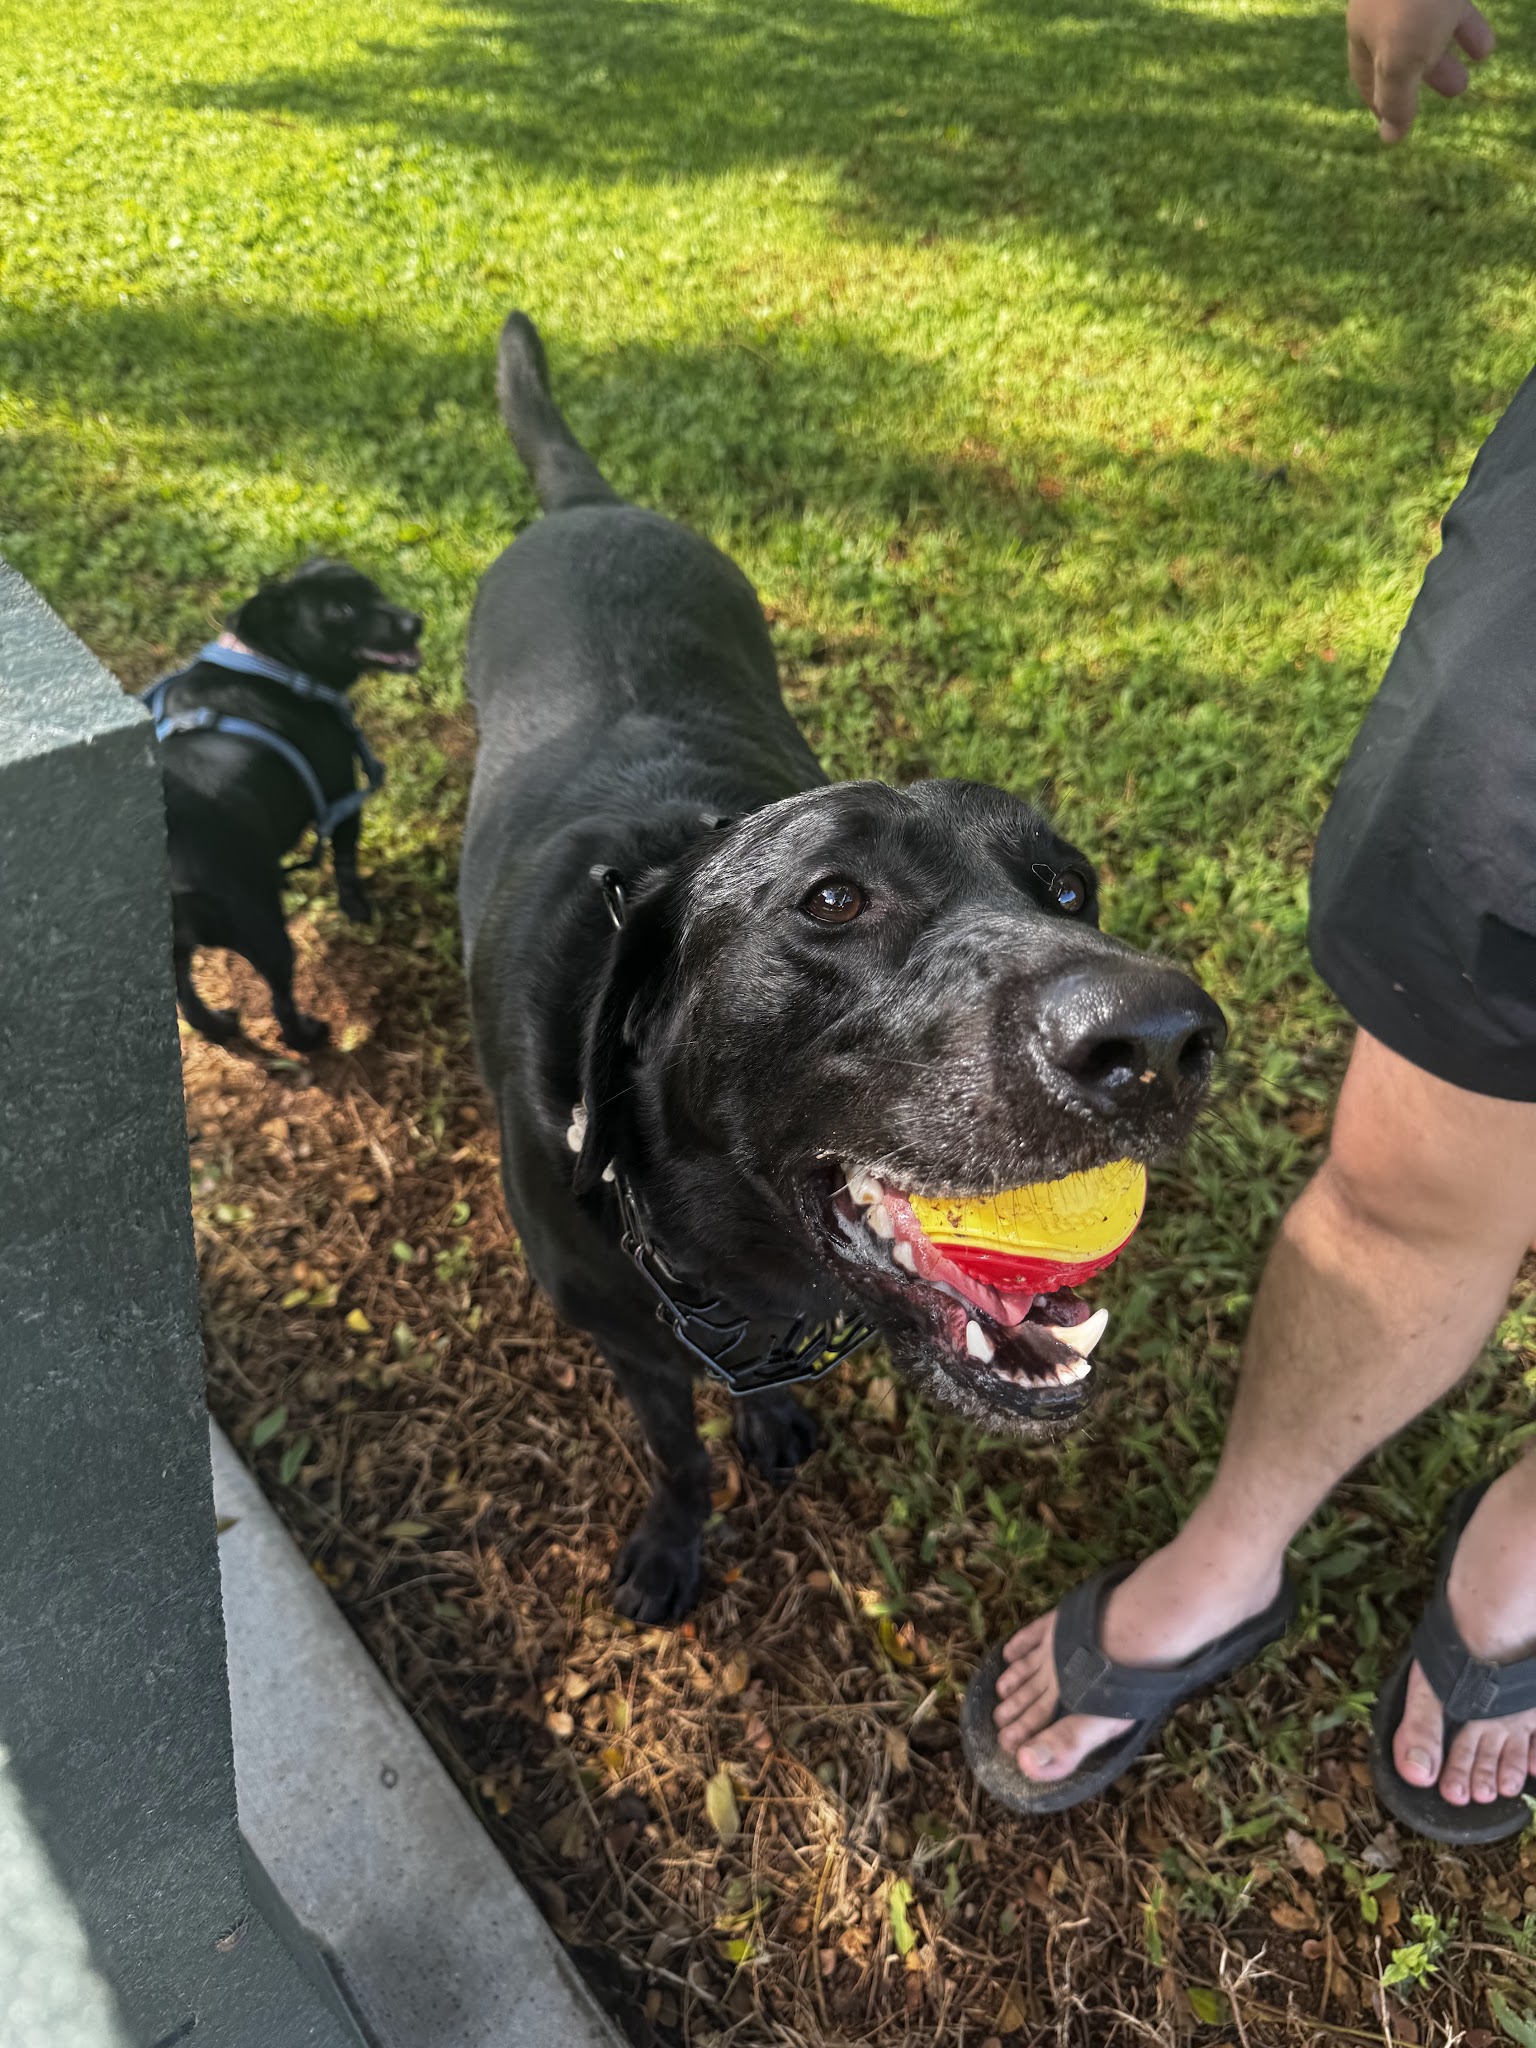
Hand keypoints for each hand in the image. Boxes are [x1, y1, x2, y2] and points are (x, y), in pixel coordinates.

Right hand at [1347, 0, 1494, 142]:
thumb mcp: (1400, 59)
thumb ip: (1397, 100)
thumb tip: (1391, 140)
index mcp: (1367, 34)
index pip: (1368, 77)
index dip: (1382, 102)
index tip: (1396, 121)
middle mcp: (1388, 11)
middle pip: (1406, 49)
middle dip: (1429, 72)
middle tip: (1456, 90)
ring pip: (1438, 22)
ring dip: (1458, 43)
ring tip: (1481, 56)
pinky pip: (1457, 2)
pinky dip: (1472, 20)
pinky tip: (1485, 32)